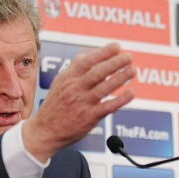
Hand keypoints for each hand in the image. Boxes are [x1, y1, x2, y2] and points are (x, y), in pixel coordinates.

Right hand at [23, 42, 135, 161]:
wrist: (45, 130)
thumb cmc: (55, 104)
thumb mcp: (59, 82)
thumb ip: (74, 68)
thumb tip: (89, 54)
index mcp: (68, 78)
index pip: (87, 61)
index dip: (103, 53)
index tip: (117, 47)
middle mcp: (75, 89)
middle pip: (97, 72)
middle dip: (115, 63)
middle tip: (129, 57)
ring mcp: (82, 103)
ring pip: (104, 88)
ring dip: (120, 78)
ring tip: (133, 70)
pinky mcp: (88, 118)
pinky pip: (107, 107)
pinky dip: (120, 100)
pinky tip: (131, 93)